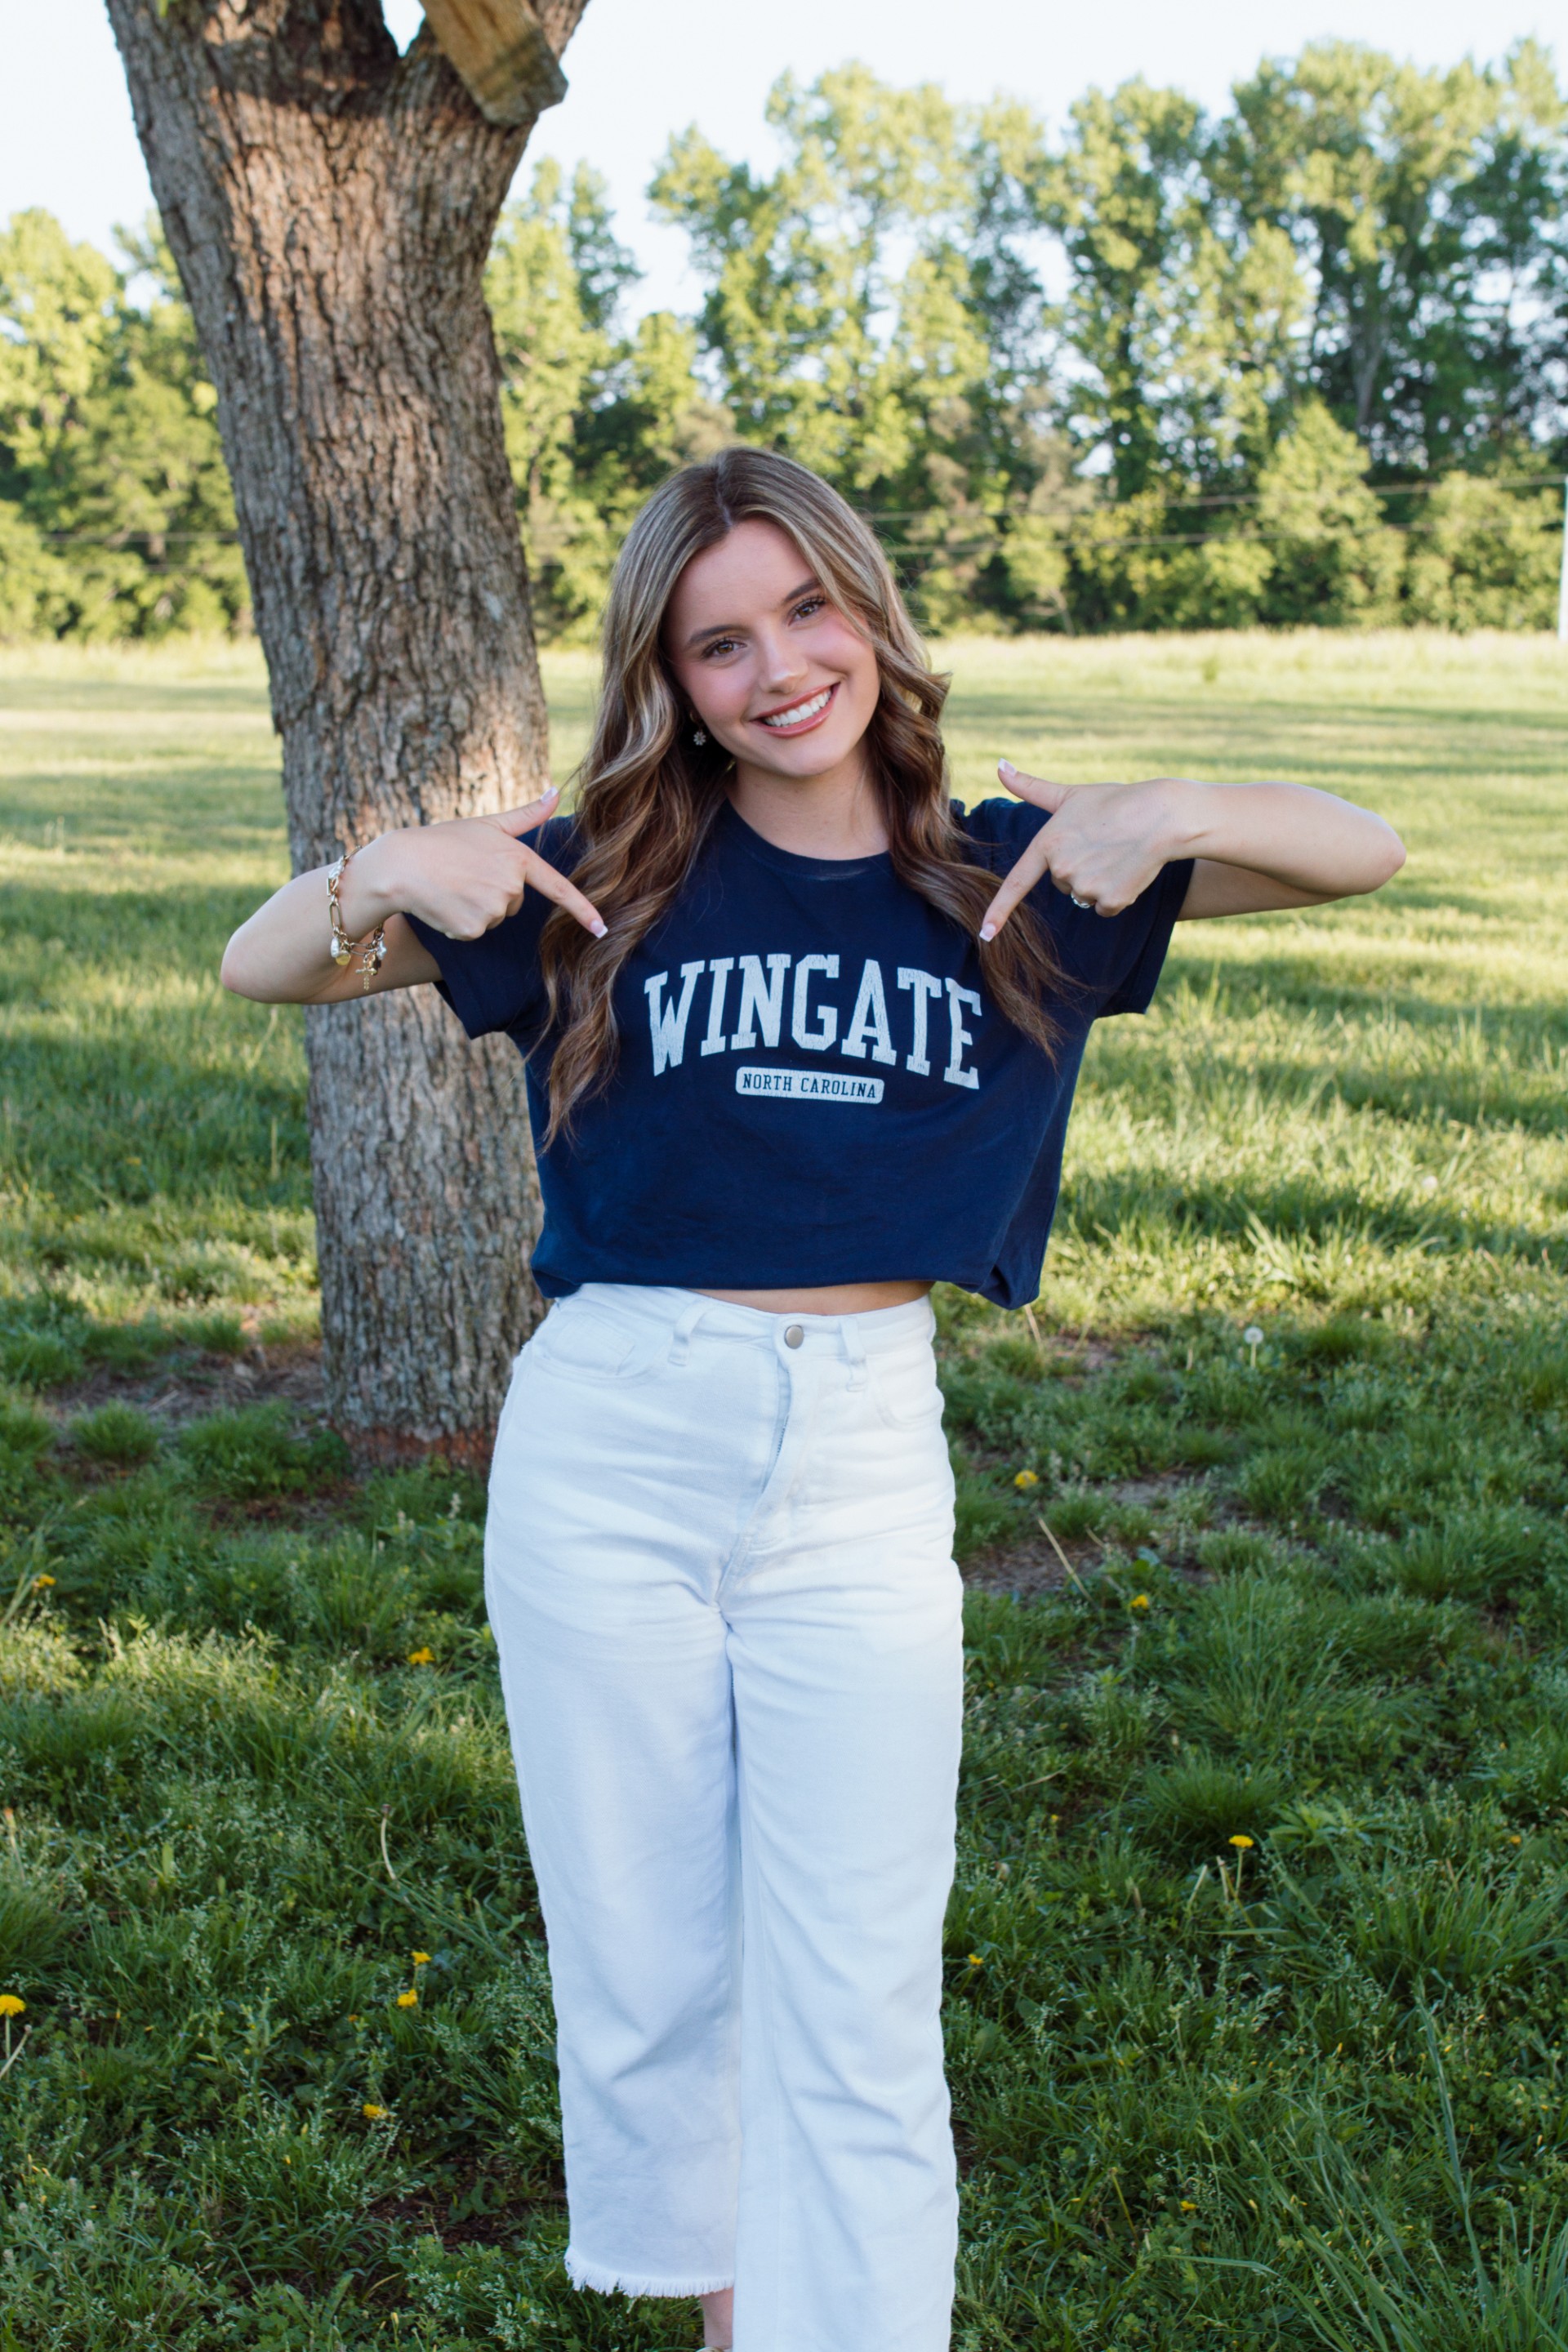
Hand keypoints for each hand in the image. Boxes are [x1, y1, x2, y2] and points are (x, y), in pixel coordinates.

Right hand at [348, 785, 605, 941]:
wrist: (400, 865)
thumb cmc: (443, 841)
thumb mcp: (488, 824)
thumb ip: (526, 815)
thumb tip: (556, 790)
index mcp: (518, 859)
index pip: (558, 888)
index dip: (583, 910)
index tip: (602, 928)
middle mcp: (510, 886)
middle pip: (513, 902)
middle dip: (492, 892)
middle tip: (464, 874)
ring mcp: (492, 909)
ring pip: (494, 919)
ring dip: (474, 908)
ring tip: (451, 887)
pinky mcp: (473, 929)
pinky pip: (474, 932)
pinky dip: (459, 923)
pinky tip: (443, 904)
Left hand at [978, 761, 1183, 938]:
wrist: (1162, 816)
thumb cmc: (1115, 801)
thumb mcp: (1069, 794)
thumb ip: (1030, 788)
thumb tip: (999, 765)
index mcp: (1048, 844)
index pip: (1017, 883)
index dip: (999, 911)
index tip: (985, 934)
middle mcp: (1062, 869)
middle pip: (1062, 882)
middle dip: (1079, 867)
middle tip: (1102, 843)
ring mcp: (1087, 887)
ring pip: (1084, 896)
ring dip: (1099, 881)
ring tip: (1118, 853)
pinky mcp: (1111, 901)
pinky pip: (1105, 907)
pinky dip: (1117, 894)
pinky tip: (1128, 869)